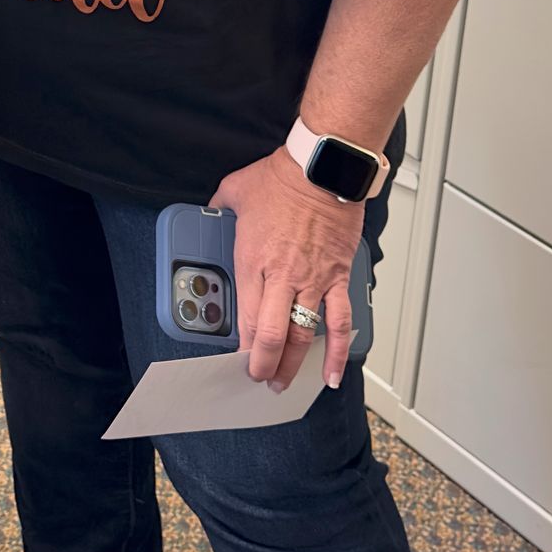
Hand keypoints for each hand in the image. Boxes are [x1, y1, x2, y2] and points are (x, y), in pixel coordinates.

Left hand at [209, 146, 363, 391]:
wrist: (322, 168)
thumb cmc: (282, 177)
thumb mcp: (235, 190)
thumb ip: (219, 206)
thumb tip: (211, 208)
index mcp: (252, 261)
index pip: (244, 318)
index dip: (242, 347)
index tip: (239, 360)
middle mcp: (281, 277)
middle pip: (270, 335)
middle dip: (264, 365)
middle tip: (260, 380)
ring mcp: (312, 280)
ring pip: (302, 335)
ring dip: (293, 365)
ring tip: (285, 383)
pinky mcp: (338, 277)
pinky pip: (340, 322)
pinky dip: (337, 352)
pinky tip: (330, 373)